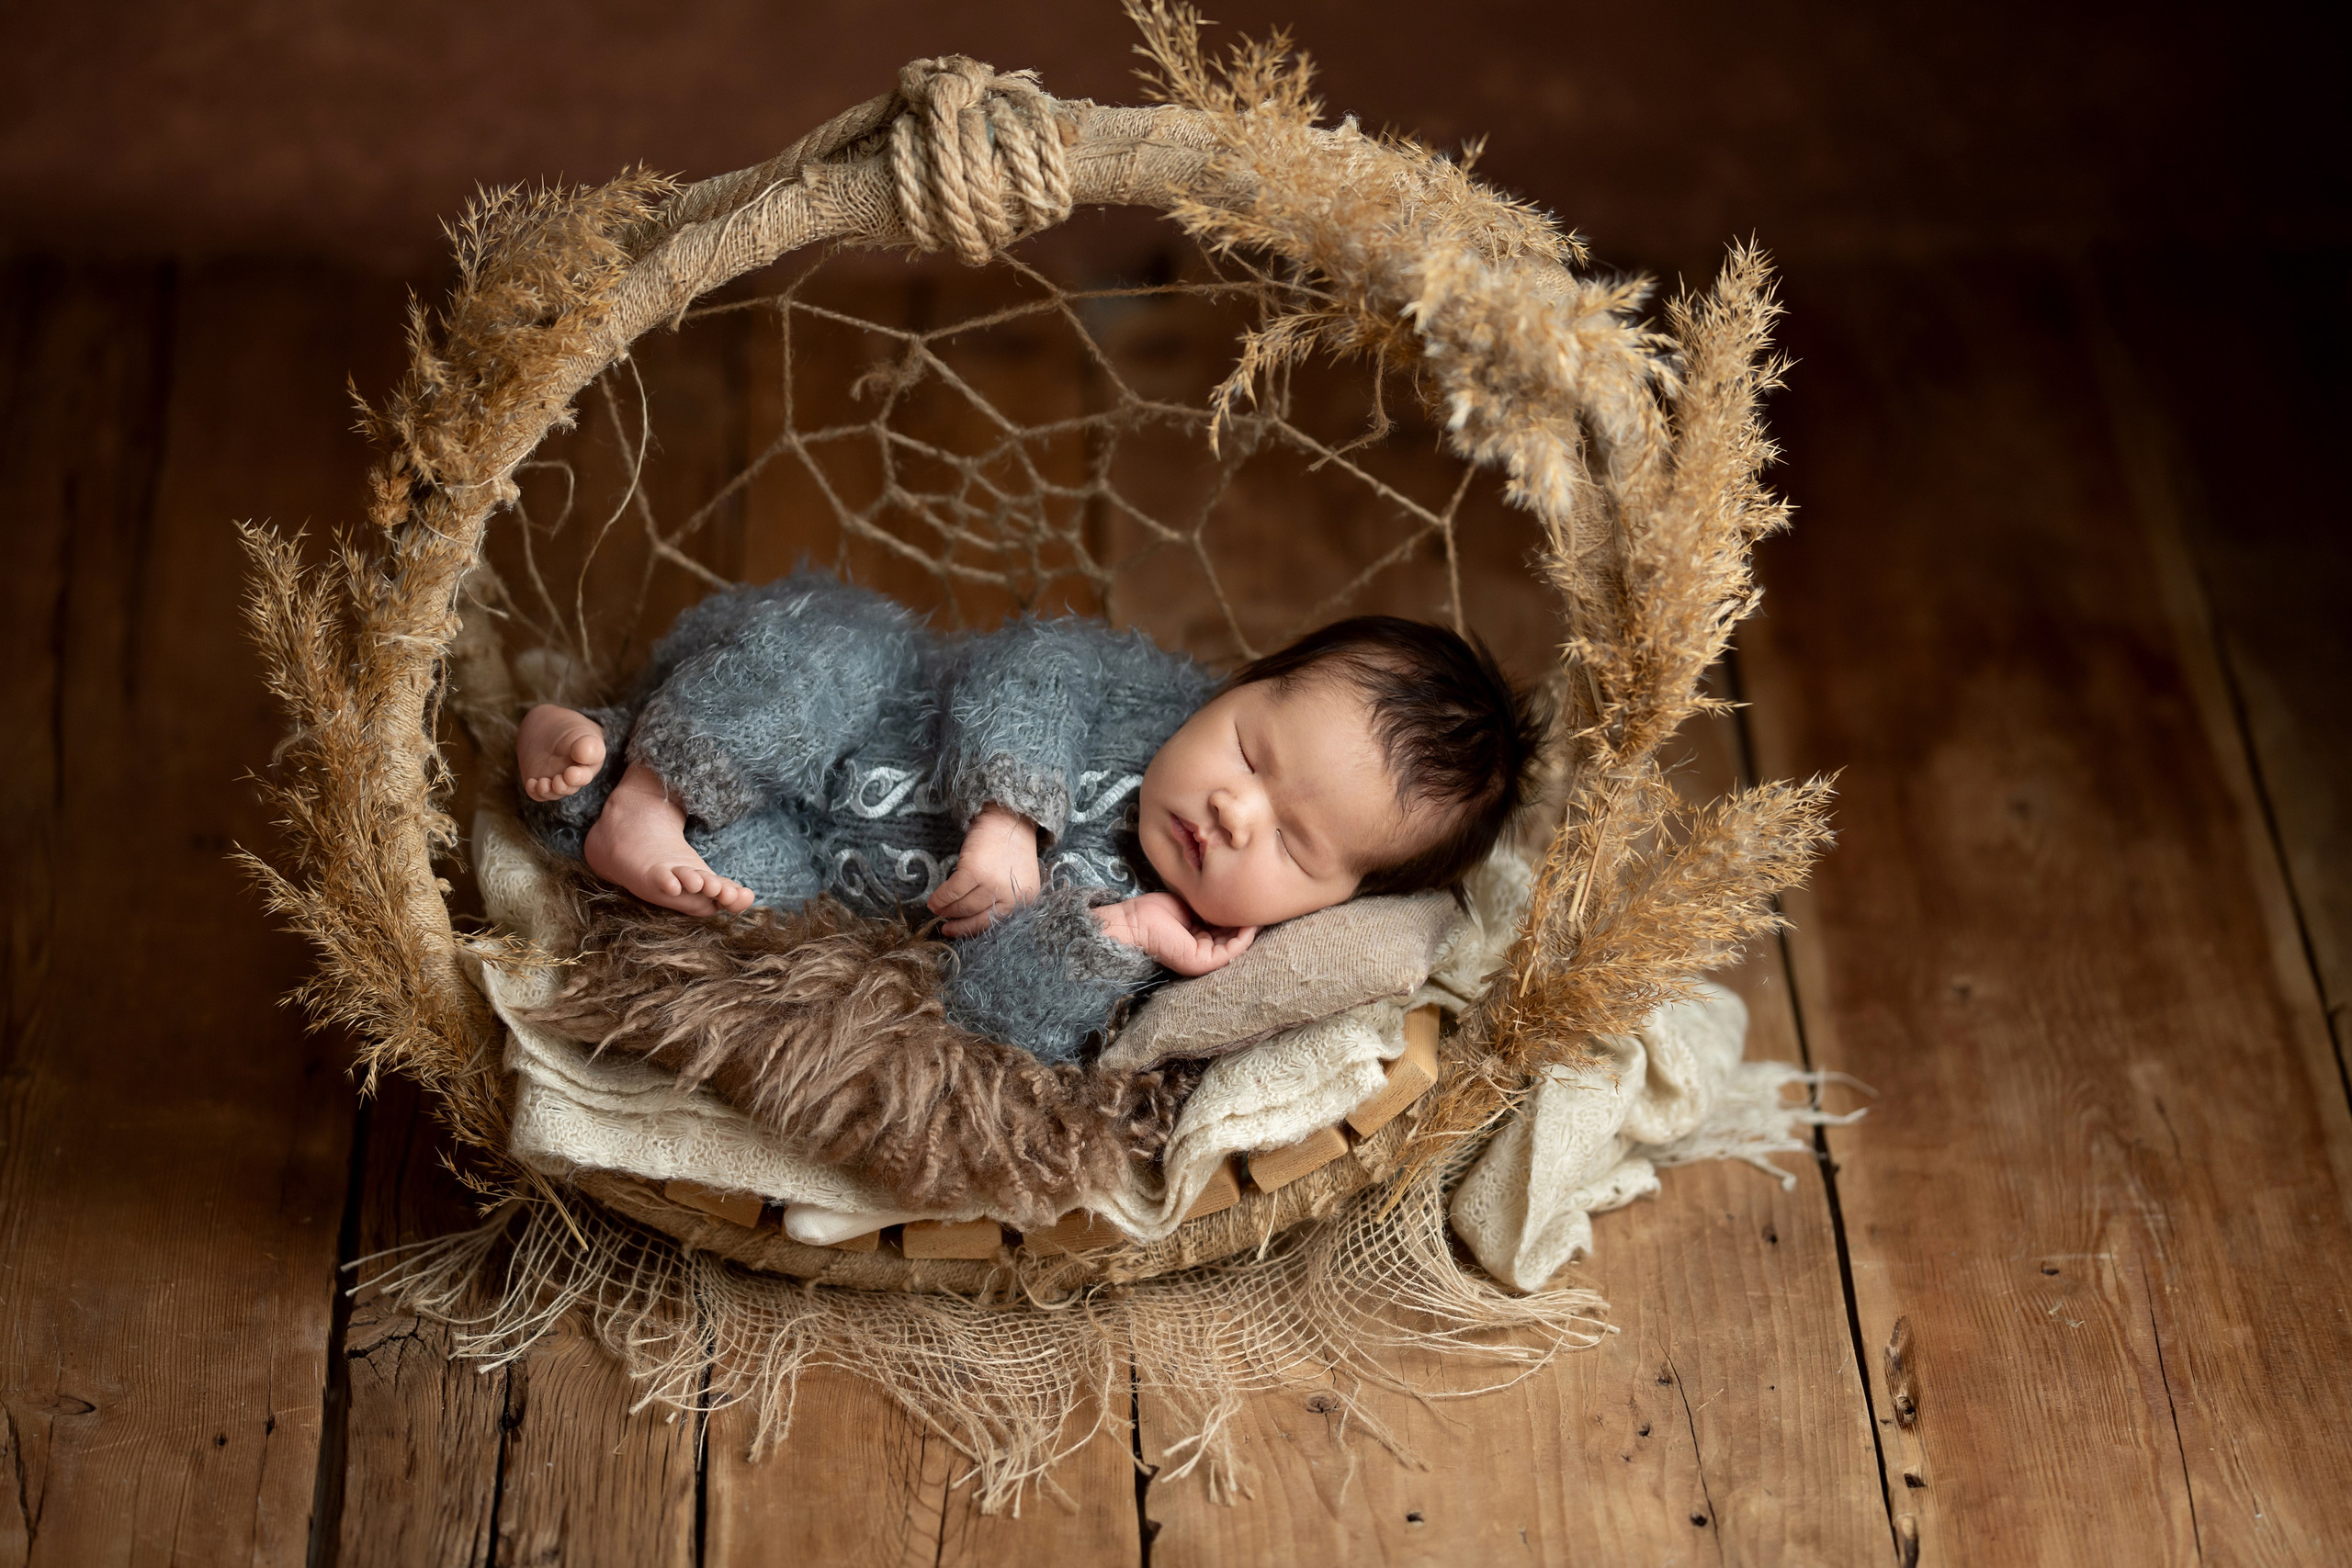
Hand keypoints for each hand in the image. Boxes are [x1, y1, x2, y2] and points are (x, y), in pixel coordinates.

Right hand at [926, 804, 1041, 936]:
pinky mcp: (975, 871)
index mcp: (1025, 899)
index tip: (955, 931)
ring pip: (962, 905)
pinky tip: (933, 901)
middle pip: (975, 915)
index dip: (970, 929)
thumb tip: (970, 920)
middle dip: (956, 920)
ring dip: (946, 910)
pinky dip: (940, 898)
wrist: (1009, 818)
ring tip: (937, 909)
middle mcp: (1012, 894)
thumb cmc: (1010, 850)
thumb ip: (1002, 900)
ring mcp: (992, 883)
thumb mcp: (1016, 880)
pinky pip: (952, 891)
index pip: (994, 923)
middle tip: (943, 920)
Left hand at [1091, 892, 1257, 976]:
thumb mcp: (1191, 908)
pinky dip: (1244, 936)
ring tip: (1259, 909)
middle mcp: (1202, 954)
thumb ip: (1210, 909)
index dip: (1240, 917)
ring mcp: (1203, 962)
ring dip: (1250, 928)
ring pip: (1236, 946)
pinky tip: (1250, 920)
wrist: (1133, 922)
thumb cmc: (1154, 912)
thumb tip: (1232, 900)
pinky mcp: (1202, 962)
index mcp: (1198, 943)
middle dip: (1248, 922)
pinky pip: (1232, 951)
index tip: (1251, 901)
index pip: (1226, 932)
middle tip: (1262, 904)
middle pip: (1234, 939)